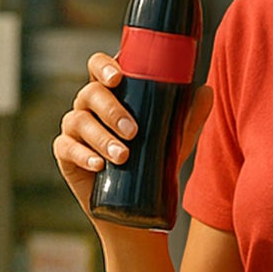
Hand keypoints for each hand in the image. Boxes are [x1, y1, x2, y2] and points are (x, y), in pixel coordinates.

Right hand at [53, 52, 212, 220]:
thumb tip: (207, 91)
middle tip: (134, 131)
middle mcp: (89, 105)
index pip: (98, 67)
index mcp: (111, 92)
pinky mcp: (65, 153)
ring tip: (124, 156)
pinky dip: (83, 155)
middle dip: (111, 110)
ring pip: (79, 121)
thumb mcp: (174, 139)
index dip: (104, 67)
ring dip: (102, 138)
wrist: (136, 204)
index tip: (118, 78)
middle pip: (90, 94)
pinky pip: (67, 148)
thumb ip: (189, 116)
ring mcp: (74, 128)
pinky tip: (99, 165)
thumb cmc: (153, 161)